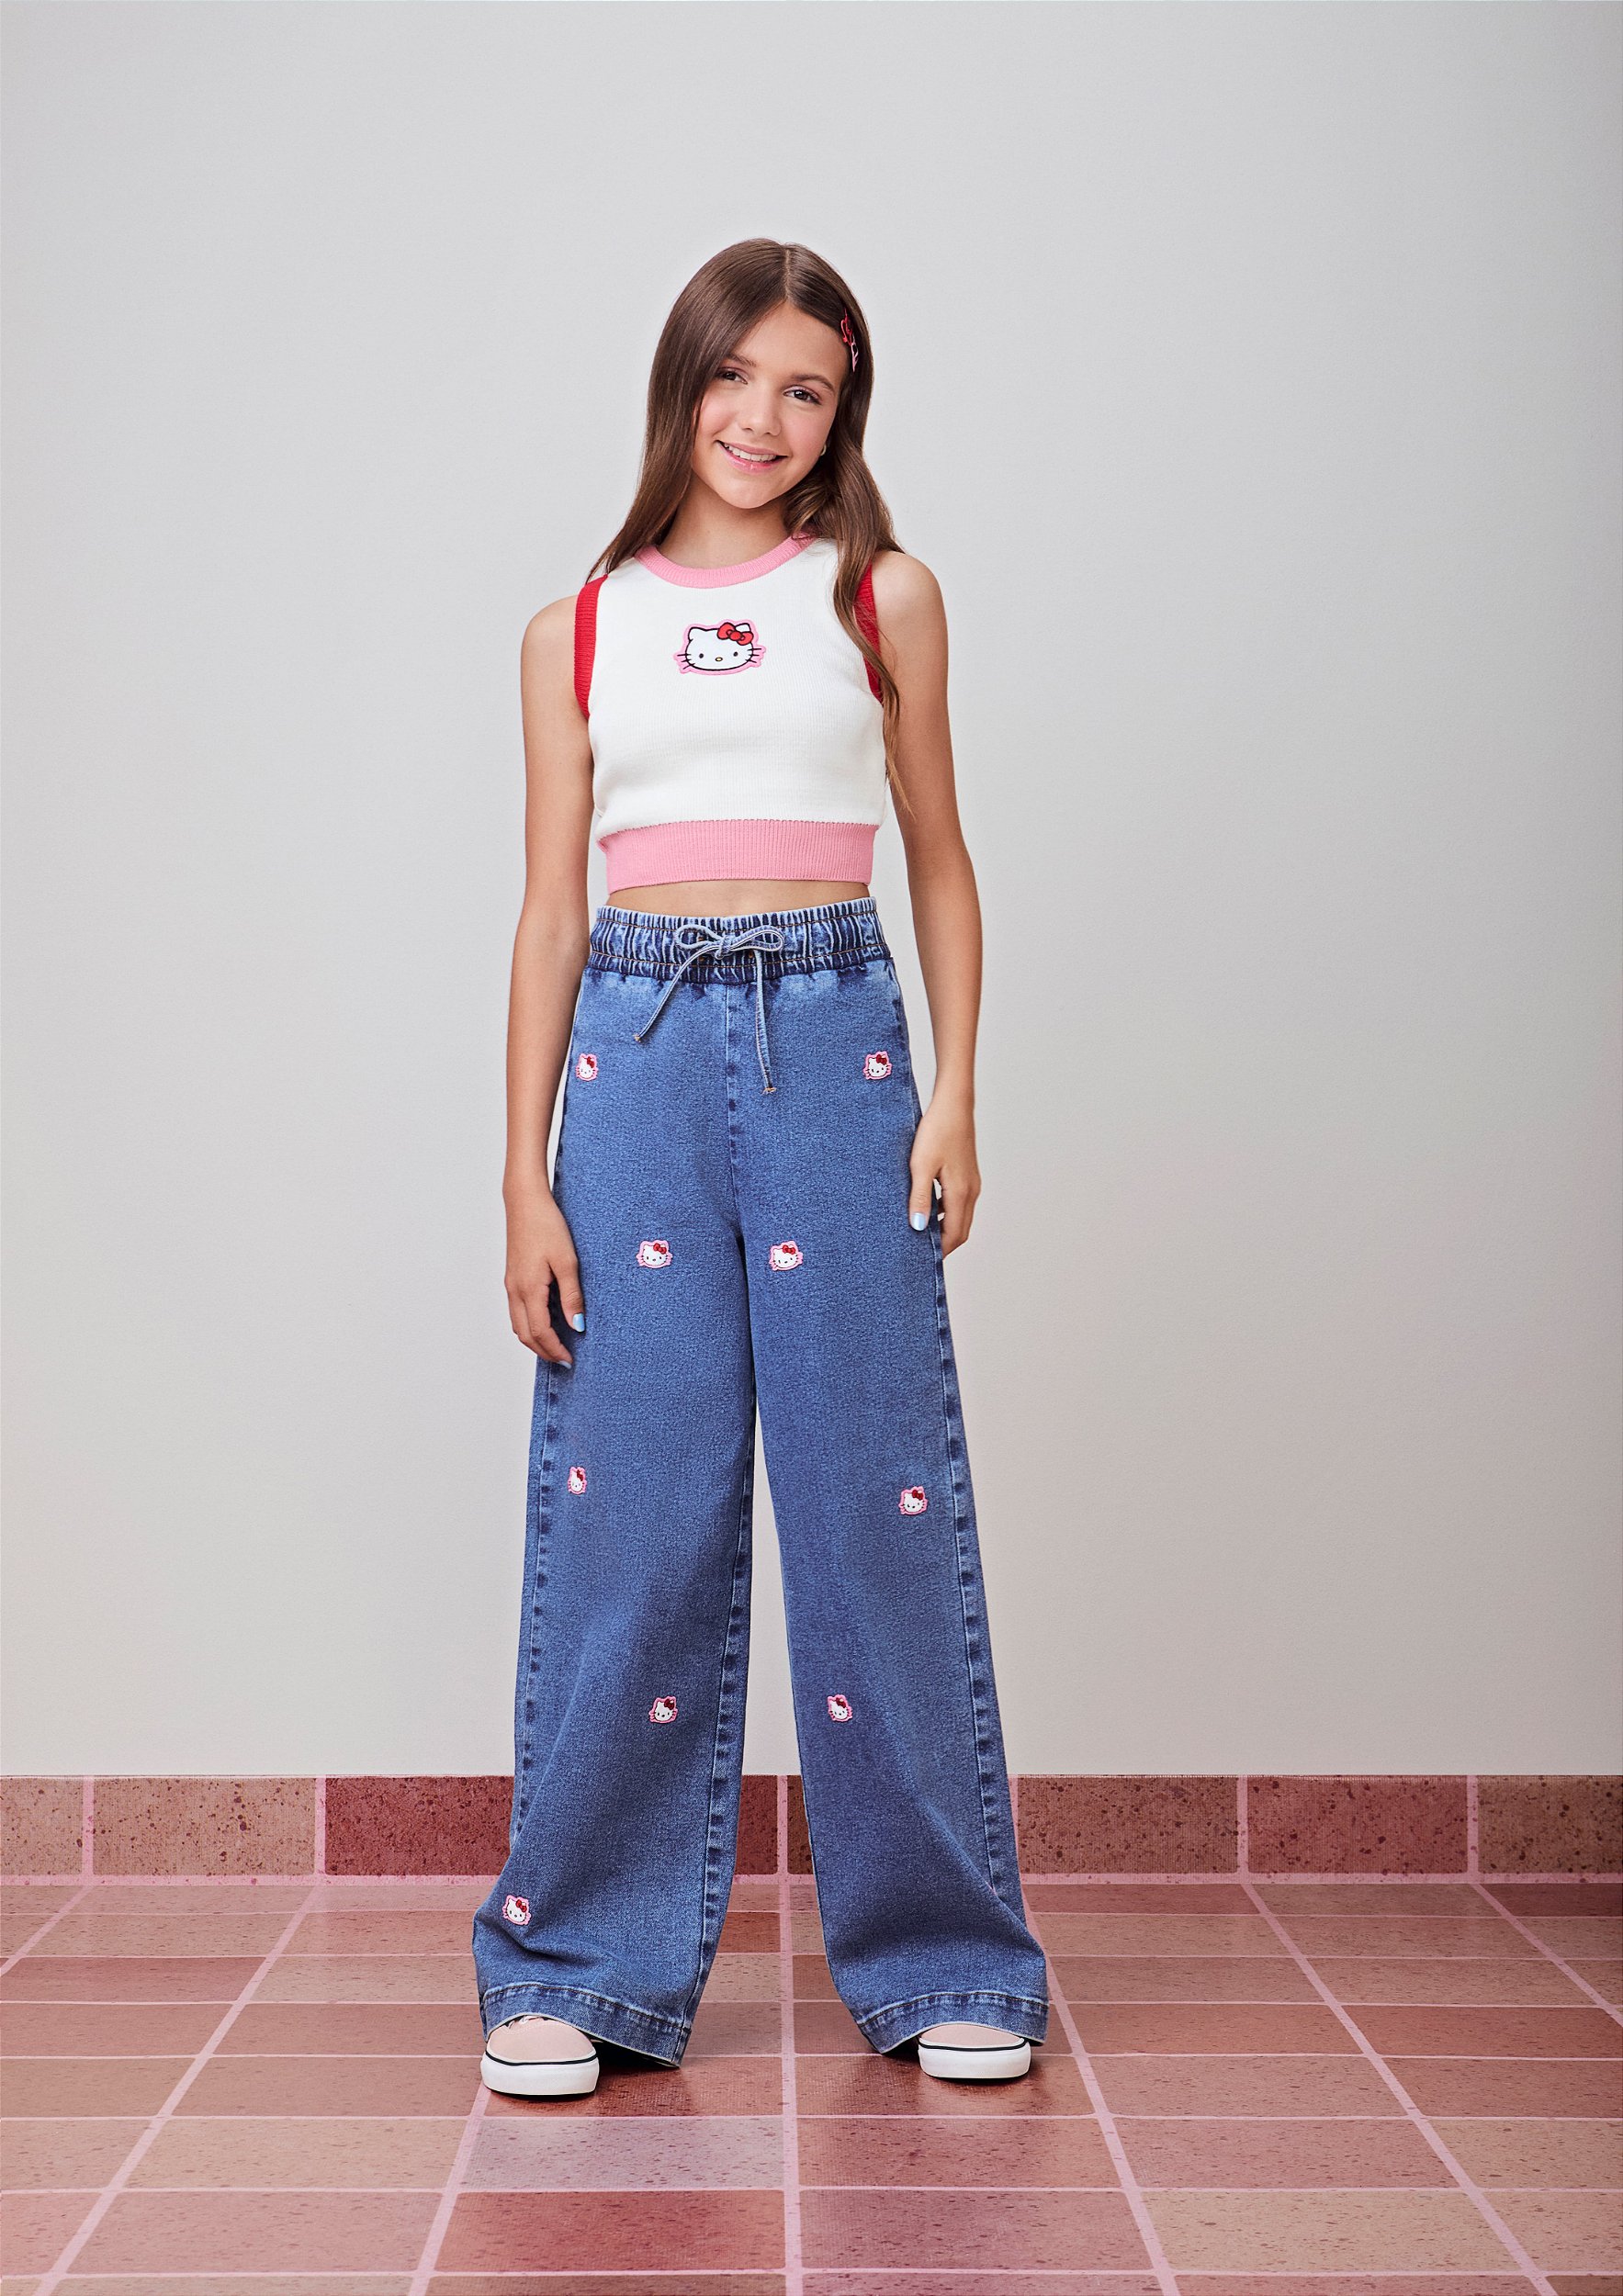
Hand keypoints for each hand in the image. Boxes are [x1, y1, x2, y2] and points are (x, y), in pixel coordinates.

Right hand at [505, 1186, 585, 1363]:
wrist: (525, 1202)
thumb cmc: (547, 1226)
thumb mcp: (567, 1262)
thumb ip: (572, 1296)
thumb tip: (578, 1325)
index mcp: (529, 1289)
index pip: (540, 1332)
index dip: (555, 1349)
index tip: (571, 1359)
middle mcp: (515, 1290)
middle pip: (525, 1334)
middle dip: (544, 1351)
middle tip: (564, 1359)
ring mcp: (511, 1284)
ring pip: (518, 1324)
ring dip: (535, 1339)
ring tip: (556, 1345)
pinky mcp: (512, 1277)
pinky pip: (518, 1310)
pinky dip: (530, 1324)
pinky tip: (547, 1320)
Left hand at [907, 1093, 980, 1253]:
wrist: (953, 1105)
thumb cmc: (936, 1131)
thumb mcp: (920, 1165)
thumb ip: (920, 1198)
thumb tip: (918, 1228)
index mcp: (961, 1193)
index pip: (954, 1235)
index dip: (939, 1252)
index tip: (921, 1262)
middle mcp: (971, 1192)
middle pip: (960, 1231)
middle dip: (943, 1245)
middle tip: (919, 1254)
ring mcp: (972, 1183)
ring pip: (960, 1217)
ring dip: (944, 1229)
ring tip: (920, 1233)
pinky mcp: (968, 1175)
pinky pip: (959, 1204)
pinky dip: (946, 1214)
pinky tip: (927, 1208)